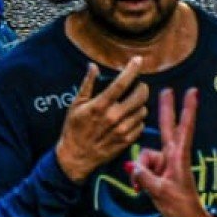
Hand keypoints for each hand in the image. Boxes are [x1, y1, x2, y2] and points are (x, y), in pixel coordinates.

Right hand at [55, 58, 151, 182]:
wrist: (76, 157)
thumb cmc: (74, 129)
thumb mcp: (76, 105)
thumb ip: (87, 84)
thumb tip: (93, 66)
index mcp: (99, 106)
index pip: (120, 84)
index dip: (131, 70)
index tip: (138, 60)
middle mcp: (113, 117)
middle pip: (139, 96)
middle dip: (142, 87)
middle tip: (138, 86)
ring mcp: (121, 130)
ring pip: (143, 110)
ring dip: (140, 104)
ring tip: (132, 104)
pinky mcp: (126, 141)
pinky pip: (141, 125)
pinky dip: (138, 119)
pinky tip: (130, 118)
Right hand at [131, 87, 215, 216]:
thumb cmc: (181, 207)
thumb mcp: (161, 193)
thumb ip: (144, 178)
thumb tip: (131, 166)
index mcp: (178, 157)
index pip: (184, 128)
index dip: (188, 109)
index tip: (193, 92)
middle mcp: (172, 156)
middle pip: (168, 128)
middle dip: (166, 110)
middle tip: (166, 90)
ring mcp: (166, 165)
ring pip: (145, 157)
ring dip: (140, 171)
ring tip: (140, 188)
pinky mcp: (160, 174)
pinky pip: (143, 169)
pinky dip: (139, 177)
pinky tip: (138, 190)